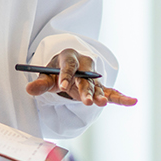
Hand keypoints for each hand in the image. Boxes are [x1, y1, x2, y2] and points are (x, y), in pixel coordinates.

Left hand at [22, 48, 136, 106]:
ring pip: (97, 87)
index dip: (65, 76)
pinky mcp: (100, 87)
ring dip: (99, 96)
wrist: (67, 67)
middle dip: (85, 90)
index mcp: (70, 57)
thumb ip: (40, 84)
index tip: (62, 86)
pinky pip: (111, 92)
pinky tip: (132, 101)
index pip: (68, 67)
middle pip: (85, 79)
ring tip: (101, 103)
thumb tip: (28, 89)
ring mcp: (93, 77)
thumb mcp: (45, 75)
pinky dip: (121, 98)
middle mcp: (85, 65)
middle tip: (85, 101)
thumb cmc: (55, 71)